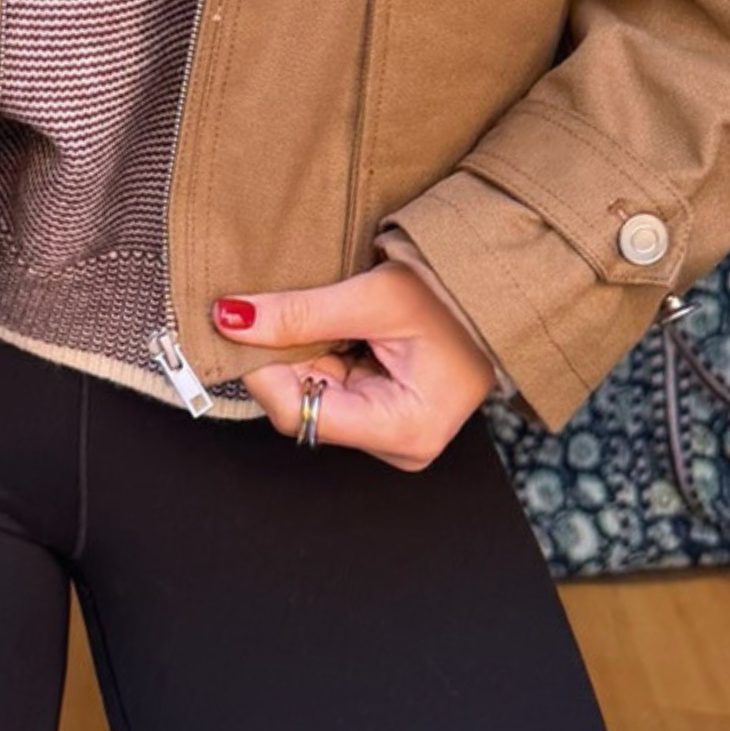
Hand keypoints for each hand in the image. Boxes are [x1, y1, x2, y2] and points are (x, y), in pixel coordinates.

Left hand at [211, 261, 495, 468]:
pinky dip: (323, 352)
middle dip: (285, 357)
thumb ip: (300, 313)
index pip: (300, 413)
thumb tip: (231, 320)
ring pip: (313, 395)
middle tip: (282, 306)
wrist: (498, 286)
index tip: (239, 324)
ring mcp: (391, 431)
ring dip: (305, 351)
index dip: (263, 369)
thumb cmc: (455, 295)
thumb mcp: (375, 297)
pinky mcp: (386, 413)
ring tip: (327, 310)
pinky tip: (339, 325)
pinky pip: (332, 387)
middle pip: (303, 407)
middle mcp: (396, 444)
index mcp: (402, 429)